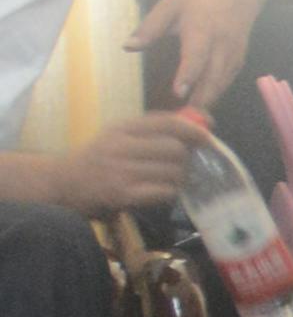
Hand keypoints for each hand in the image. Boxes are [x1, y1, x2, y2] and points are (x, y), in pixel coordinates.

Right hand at [50, 114, 195, 214]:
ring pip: (172, 172)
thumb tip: (201, 123)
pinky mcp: (121, 194)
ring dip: (179, 178)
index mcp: (123, 128)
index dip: (193, 129)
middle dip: (186, 159)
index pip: (167, 122)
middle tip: (182, 166)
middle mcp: (120, 146)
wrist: (62, 184)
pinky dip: (169, 193)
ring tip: (169, 180)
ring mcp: (120, 171)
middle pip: (175, 149)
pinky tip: (160, 192)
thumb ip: (152, 130)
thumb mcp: (119, 135)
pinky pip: (163, 192)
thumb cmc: (98, 159)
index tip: (207, 136)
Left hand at [136, 0, 261, 111]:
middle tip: (184, 119)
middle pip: (214, 75)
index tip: (179, 92)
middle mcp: (222, 43)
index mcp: (203, 28)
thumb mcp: (170, 5)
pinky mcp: (240, 58)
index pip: (197, 55)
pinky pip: (228, 79)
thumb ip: (149, 27)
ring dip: (209, 100)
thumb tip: (128, 46)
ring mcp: (234, 52)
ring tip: (191, 119)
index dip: (189, 74)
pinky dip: (216, 93)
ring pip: (223, 81)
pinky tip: (203, 104)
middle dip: (201, 97)